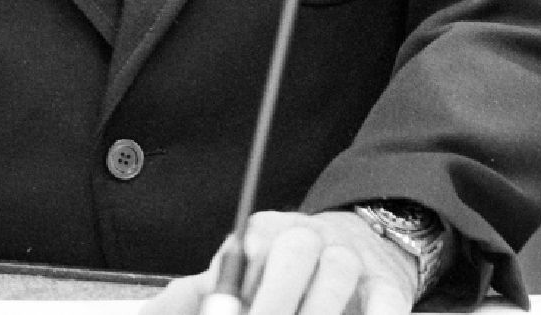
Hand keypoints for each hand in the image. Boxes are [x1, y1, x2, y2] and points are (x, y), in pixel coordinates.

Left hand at [143, 210, 418, 314]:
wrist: (358, 244)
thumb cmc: (286, 272)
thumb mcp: (240, 276)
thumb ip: (198, 296)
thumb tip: (153, 314)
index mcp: (262, 233)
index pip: (244, 255)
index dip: (233, 298)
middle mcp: (306, 236)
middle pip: (293, 255)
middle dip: (275, 303)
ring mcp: (349, 258)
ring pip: (338, 274)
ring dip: (319, 310)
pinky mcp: (387, 284)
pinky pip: (386, 299)